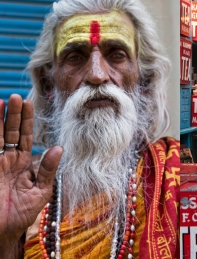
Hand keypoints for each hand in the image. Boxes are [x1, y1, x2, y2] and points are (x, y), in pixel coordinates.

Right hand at [0, 95, 62, 243]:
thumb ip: (47, 170)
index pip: (25, 137)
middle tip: (16, 96)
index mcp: (23, 163)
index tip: (27, 102)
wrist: (3, 232)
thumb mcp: (40, 192)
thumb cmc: (22, 214)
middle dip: (13, 115)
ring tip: (1, 101)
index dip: (26, 120)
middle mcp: (8, 160)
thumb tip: (59, 147)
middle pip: (11, 132)